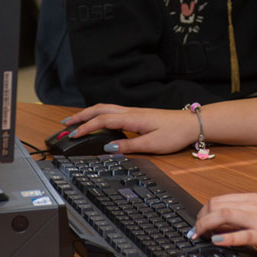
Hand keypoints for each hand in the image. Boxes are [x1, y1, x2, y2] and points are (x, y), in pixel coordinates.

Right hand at [61, 104, 198, 154]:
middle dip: (80, 116)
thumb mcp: (152, 144)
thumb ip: (129, 146)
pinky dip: (99, 113)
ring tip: (75, 121)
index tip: (73, 136)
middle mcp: (131, 111)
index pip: (102, 121)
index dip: (85, 128)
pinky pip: (112, 111)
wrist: (191, 124)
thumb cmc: (175, 133)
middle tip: (64, 125)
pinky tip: (97, 120)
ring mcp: (134, 111)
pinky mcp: (137, 114)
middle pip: (100, 109)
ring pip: (105, 108)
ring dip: (88, 113)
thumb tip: (109, 148)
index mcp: (132, 118)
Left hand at [193, 193, 256, 256]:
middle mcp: (255, 205)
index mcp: (255, 199)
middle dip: (200, 217)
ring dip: (206, 224)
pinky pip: (243, 234)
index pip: (220, 200)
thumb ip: (249, 218)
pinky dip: (226, 237)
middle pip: (217, 204)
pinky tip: (216, 241)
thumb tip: (226, 226)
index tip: (197, 223)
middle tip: (193, 232)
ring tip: (197, 235)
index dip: (204, 211)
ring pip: (225, 214)